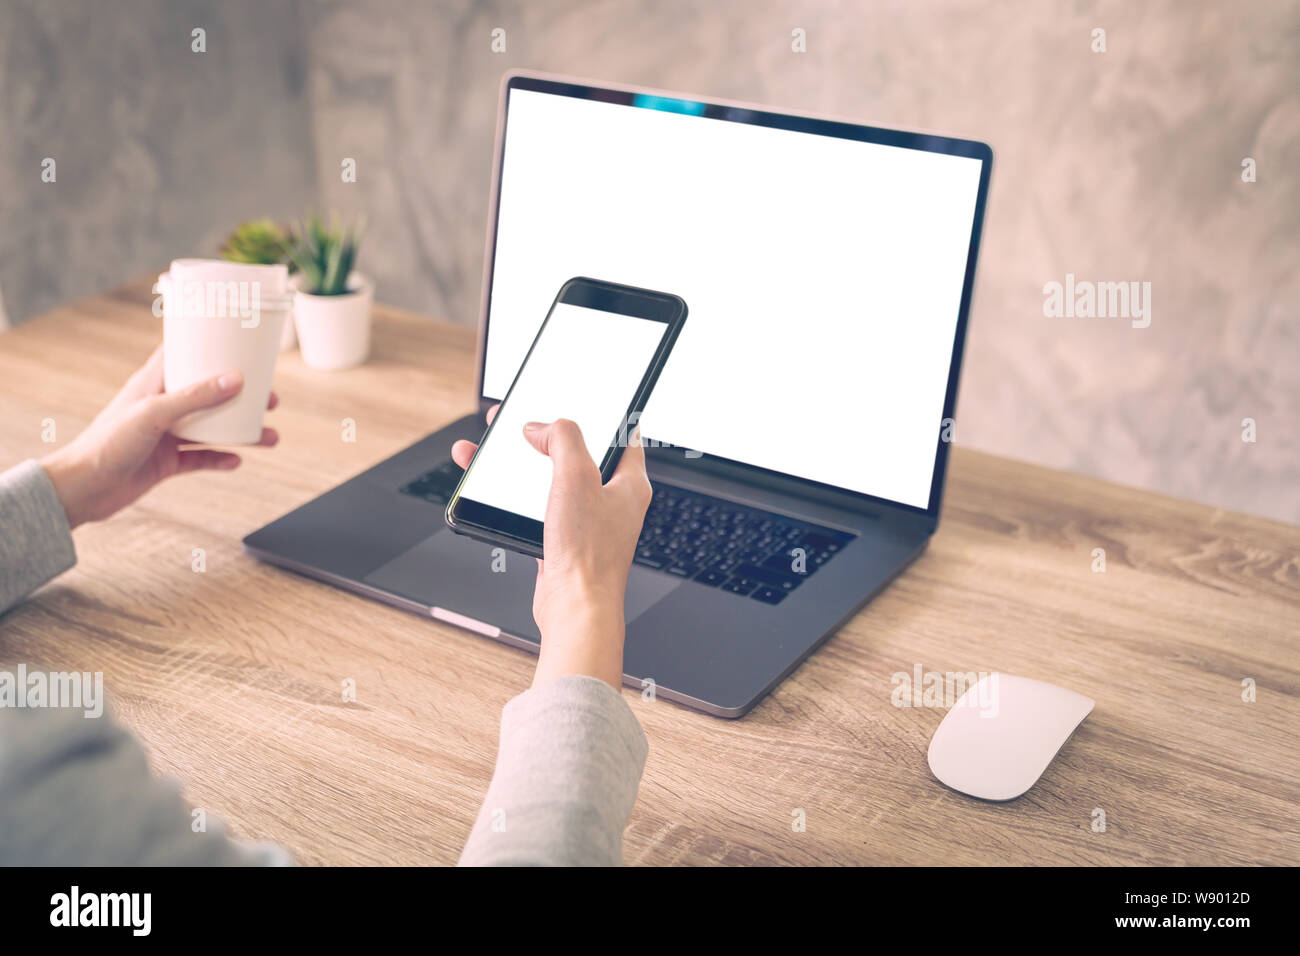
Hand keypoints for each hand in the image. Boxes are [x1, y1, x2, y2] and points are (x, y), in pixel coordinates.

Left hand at [41, 344, 278, 527]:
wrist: (82, 489)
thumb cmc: (107, 444)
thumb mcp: (154, 414)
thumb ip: (195, 397)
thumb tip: (237, 379)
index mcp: (153, 383)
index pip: (183, 354)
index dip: (210, 345)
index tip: (240, 341)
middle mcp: (162, 406)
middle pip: (209, 393)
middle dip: (241, 396)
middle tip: (269, 398)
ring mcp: (165, 434)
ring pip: (212, 428)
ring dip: (241, 432)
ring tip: (269, 437)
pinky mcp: (167, 461)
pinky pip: (201, 458)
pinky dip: (221, 459)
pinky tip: (237, 461)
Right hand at [452, 407, 651, 689]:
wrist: (574, 610)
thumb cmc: (588, 554)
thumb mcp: (577, 477)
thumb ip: (563, 438)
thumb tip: (541, 427)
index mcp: (630, 482)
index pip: (621, 434)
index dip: (599, 412)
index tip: (576, 398)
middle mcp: (611, 500)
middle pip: (577, 453)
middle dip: (545, 433)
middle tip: (518, 419)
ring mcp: (586, 521)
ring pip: (549, 479)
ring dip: (518, 463)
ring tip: (487, 447)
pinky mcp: (562, 540)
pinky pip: (534, 507)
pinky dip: (511, 495)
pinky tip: (489, 488)